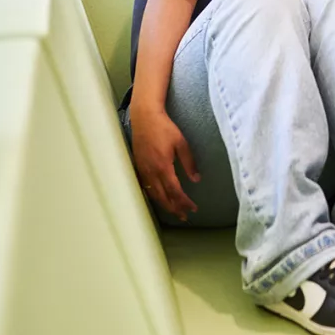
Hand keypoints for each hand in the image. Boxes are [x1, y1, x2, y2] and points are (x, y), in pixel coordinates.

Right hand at [129, 104, 199, 220]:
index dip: (184, 202)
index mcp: (163, 167)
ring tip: (174, 211)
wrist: (144, 118)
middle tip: (185, 217)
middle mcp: (151, 172)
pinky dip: (154, 196)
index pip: (175, 191)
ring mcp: (143, 170)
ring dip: (164, 205)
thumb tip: (196, 179)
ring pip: (153, 194)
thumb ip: (189, 163)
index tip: (193, 208)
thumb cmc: (165, 128)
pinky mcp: (138, 167)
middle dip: (174, 209)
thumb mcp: (181, 143)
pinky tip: (160, 198)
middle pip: (163, 197)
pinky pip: (146, 187)